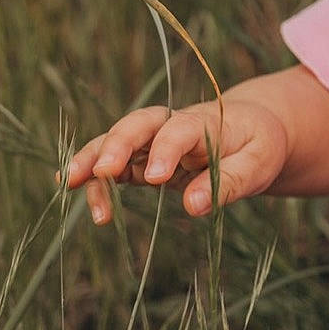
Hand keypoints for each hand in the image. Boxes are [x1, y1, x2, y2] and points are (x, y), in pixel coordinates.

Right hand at [61, 99, 289, 223]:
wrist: (252, 129)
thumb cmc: (257, 146)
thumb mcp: (258, 164)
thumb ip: (229, 182)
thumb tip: (194, 207)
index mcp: (206, 122)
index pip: (182, 130)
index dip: (167, 150)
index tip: (158, 179)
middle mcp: (173, 124)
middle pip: (139, 123)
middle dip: (117, 144)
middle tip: (102, 172)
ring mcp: (153, 140)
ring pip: (116, 140)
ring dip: (93, 158)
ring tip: (70, 184)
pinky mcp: (142, 159)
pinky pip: (113, 163)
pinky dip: (92, 174)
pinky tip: (71, 189)